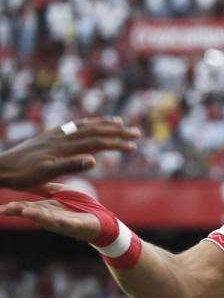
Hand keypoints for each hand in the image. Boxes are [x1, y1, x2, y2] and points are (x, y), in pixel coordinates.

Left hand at [0, 117, 138, 189]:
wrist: (1, 167)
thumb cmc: (23, 175)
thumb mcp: (47, 174)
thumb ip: (71, 165)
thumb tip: (95, 159)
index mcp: (64, 146)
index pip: (97, 142)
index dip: (117, 143)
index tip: (134, 146)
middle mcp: (62, 136)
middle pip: (95, 130)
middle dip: (118, 131)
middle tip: (136, 132)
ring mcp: (56, 134)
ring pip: (85, 125)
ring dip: (104, 123)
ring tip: (119, 122)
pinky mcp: (50, 134)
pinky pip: (74, 125)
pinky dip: (88, 123)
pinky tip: (91, 123)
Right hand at [0, 184, 100, 241]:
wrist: (100, 220)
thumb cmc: (78, 206)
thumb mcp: (59, 193)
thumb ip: (46, 188)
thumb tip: (32, 179)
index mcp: (46, 209)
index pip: (26, 207)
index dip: (12, 207)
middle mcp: (51, 216)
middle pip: (33, 213)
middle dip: (19, 211)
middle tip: (5, 209)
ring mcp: (63, 222)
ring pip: (47, 219)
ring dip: (37, 216)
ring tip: (26, 211)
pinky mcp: (76, 225)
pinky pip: (67, 223)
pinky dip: (59, 221)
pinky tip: (53, 218)